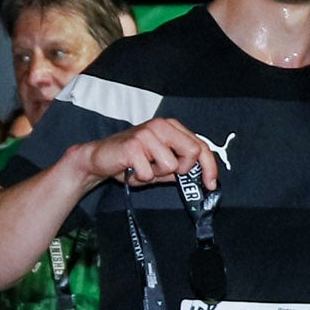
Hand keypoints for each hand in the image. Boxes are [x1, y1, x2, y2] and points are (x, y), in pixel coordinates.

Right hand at [86, 117, 221, 189]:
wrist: (99, 158)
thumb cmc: (130, 161)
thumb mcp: (160, 165)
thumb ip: (180, 168)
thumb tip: (201, 177)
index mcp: (171, 127)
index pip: (200, 145)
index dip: (209, 167)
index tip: (210, 184)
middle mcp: (161, 126)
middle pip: (192, 152)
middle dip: (182, 170)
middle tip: (164, 172)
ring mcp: (147, 133)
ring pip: (171, 165)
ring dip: (157, 174)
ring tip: (143, 168)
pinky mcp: (134, 145)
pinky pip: (150, 172)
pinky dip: (141, 178)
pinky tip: (132, 169)